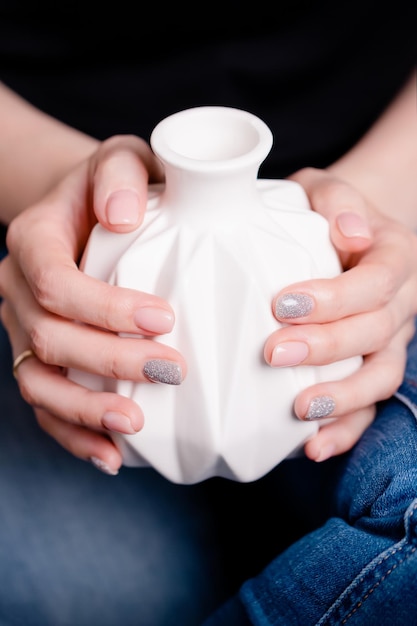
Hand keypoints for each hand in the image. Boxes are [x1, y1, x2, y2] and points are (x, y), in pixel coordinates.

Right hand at [0, 135, 185, 474]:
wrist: (89, 209)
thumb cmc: (114, 187)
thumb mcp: (122, 158)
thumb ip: (121, 173)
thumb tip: (123, 214)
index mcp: (33, 240)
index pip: (55, 282)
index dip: (104, 307)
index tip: (164, 319)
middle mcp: (17, 288)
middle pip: (49, 336)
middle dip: (109, 360)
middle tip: (172, 370)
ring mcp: (24, 328)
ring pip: (39, 381)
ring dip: (86, 409)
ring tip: (136, 424)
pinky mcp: (40, 357)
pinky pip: (45, 404)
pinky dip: (74, 433)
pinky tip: (111, 456)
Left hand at [264, 167, 416, 461]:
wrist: (344, 235)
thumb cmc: (325, 212)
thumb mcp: (326, 189)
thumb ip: (336, 200)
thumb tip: (350, 231)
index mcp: (396, 255)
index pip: (376, 281)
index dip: (335, 298)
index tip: (282, 305)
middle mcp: (401, 302)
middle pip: (377, 332)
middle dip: (327, 347)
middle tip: (274, 353)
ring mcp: (390, 340)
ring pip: (381, 377)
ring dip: (342, 397)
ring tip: (298, 409)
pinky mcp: (372, 368)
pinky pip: (369, 406)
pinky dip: (345, 430)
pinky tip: (312, 446)